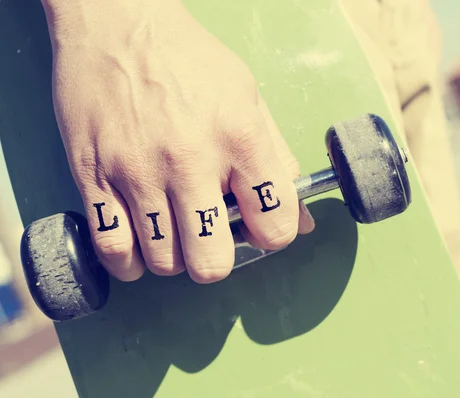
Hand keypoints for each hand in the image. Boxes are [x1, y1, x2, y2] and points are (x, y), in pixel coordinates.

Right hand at [42, 0, 314, 283]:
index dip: (273, 236)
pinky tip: (139, 245)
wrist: (117, 21)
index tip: (260, 229)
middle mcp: (190, 160)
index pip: (273, 223)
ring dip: (174, 258)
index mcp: (239, 137)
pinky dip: (129, 262)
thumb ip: (277, 160)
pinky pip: (113, 249)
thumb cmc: (188, 59)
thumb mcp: (248, 96)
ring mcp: (138, 171)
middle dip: (217, 260)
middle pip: (212, 261)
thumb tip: (301, 219)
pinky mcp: (93, 175)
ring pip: (164, 261)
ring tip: (174, 232)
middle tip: (211, 240)